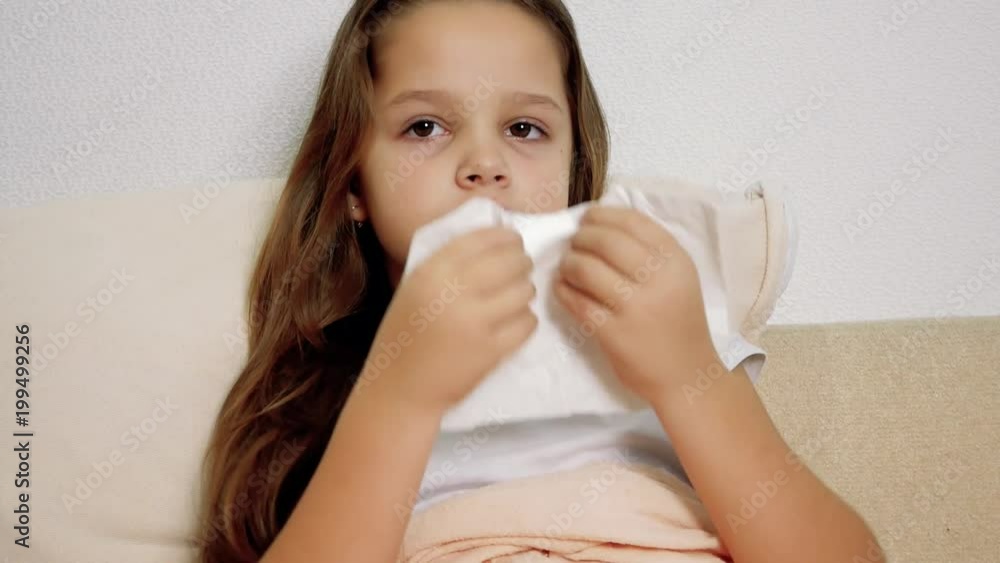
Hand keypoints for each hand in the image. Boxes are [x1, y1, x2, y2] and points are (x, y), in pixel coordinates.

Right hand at [356, 226, 537, 414]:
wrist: (400, 387)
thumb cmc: (406, 335)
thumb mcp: (415, 288)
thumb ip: (446, 265)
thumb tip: (494, 241)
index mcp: (431, 272)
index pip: (481, 240)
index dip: (505, 236)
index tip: (514, 240)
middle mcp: (453, 292)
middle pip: (510, 261)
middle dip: (522, 262)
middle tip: (521, 269)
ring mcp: (474, 322)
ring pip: (523, 291)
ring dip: (525, 292)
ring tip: (516, 298)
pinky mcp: (491, 350)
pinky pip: (527, 323)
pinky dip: (526, 320)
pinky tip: (515, 322)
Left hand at [553, 205, 721, 400]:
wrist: (686, 374)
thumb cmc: (678, 321)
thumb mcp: (678, 277)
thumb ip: (650, 251)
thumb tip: (600, 223)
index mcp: (675, 260)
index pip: (633, 222)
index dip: (603, 215)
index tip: (588, 219)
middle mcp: (658, 279)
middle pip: (606, 241)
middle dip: (582, 238)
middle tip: (574, 244)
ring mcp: (635, 307)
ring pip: (587, 269)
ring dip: (569, 263)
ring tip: (567, 267)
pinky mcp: (614, 333)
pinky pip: (577, 302)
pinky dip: (563, 290)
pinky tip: (562, 288)